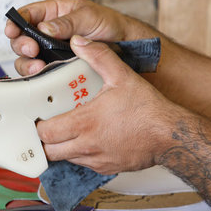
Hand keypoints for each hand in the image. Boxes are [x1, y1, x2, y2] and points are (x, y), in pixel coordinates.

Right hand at [4, 0, 158, 75]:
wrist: (127, 48)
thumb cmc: (109, 25)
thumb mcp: (89, 16)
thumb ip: (66, 22)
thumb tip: (44, 28)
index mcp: (53, 13)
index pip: (26, 15)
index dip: (15, 22)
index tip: (13, 30)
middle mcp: (47, 33)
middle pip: (21, 39)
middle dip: (21, 45)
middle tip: (31, 50)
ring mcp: (49, 52)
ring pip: (26, 59)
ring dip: (27, 63)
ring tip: (37, 67)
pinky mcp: (55, 69)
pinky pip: (39, 73)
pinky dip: (37, 75)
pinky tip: (42, 75)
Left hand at [37, 35, 183, 174]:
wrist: (171, 136)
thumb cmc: (148, 110)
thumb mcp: (122, 75)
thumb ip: (98, 56)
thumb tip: (78, 41)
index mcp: (85, 123)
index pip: (45, 133)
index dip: (38, 126)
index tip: (39, 117)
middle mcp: (87, 145)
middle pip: (49, 151)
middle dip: (44, 140)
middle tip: (47, 127)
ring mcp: (96, 160)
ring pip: (64, 159)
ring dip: (60, 148)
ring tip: (64, 132)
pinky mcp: (105, 169)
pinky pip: (82, 164)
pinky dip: (78, 154)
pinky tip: (85, 140)